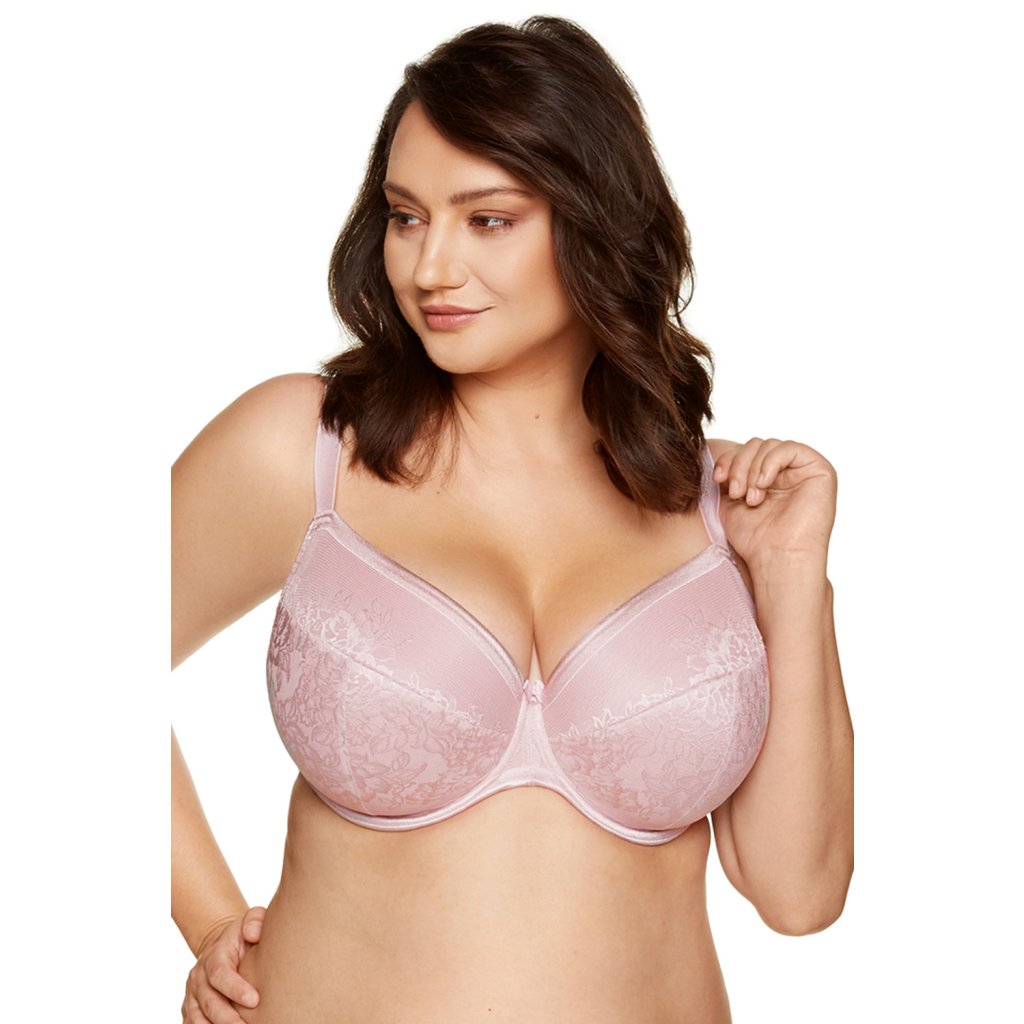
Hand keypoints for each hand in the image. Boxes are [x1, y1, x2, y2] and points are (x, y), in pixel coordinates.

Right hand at [182, 907, 264, 1023]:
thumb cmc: (242, 936)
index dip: (235, 988)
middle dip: (228, 1018)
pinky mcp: (191, 1010)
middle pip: (209, 1003)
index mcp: (214, 956)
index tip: (255, 1000)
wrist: (221, 945)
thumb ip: (255, 920)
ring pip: (198, 1019)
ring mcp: (192, 996)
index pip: (220, 973)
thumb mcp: (252, 919)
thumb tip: (252, 933)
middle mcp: (199, 978)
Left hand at [711, 438, 836, 572]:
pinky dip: (770, 463)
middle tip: (735, 493)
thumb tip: (719, 455)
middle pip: (755, 445)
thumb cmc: (755, 539)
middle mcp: (785, 473)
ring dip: (753, 469)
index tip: (717, 479)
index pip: (744, 452)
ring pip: (769, 445)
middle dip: (739, 466)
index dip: (728, 460)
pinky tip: (763, 485)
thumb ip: (728, 475)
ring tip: (750, 498)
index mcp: (766, 479)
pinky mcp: (820, 470)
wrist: (776, 558)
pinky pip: (790, 448)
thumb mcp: (729, 501)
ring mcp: (803, 471)